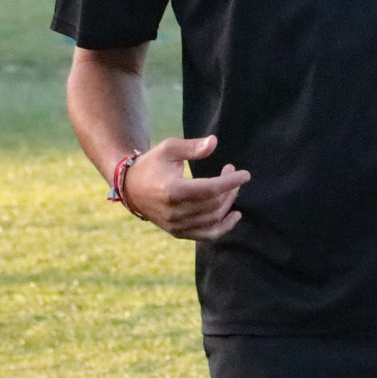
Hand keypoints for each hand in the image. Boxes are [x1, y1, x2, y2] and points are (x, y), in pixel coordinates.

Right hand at [122, 137, 249, 240]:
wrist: (131, 188)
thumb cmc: (152, 164)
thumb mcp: (169, 149)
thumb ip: (192, 147)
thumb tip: (214, 142)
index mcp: (172, 190)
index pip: (210, 189)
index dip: (230, 182)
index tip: (245, 174)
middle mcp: (174, 212)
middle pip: (214, 204)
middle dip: (230, 188)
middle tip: (232, 172)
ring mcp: (176, 225)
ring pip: (213, 218)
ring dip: (228, 203)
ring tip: (232, 188)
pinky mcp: (178, 233)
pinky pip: (207, 235)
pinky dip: (224, 227)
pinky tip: (235, 215)